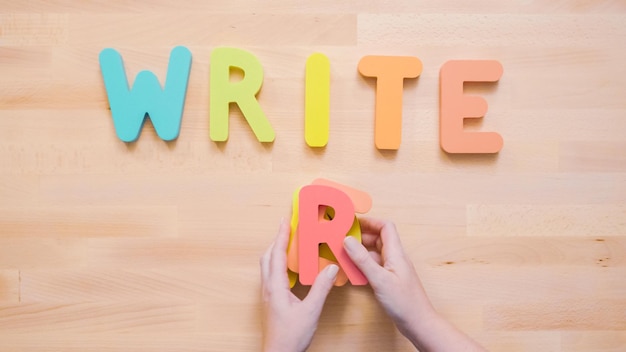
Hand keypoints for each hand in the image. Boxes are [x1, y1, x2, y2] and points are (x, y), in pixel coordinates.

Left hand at [260, 218, 338, 351]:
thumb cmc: (290, 337)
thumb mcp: (311, 311)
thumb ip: (321, 288)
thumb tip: (331, 268)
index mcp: (275, 287)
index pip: (277, 254)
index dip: (281, 235)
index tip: (286, 220)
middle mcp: (268, 288)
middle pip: (268, 256)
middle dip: (277, 240)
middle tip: (288, 228)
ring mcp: (268, 295)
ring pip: (268, 266)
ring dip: (277, 251)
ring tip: (289, 243)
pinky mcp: (271, 301)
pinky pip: (272, 275)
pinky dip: (279, 264)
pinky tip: (290, 268)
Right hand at [343, 217, 485, 351]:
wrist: (418, 323)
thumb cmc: (405, 303)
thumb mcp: (380, 279)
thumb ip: (362, 259)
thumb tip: (348, 240)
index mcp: (396, 253)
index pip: (385, 227)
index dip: (370, 222)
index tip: (352, 222)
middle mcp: (395, 258)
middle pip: (378, 238)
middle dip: (360, 236)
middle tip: (343, 239)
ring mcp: (392, 269)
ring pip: (374, 253)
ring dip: (360, 252)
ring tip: (344, 254)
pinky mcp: (389, 280)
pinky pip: (374, 266)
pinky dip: (362, 265)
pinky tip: (352, 271)